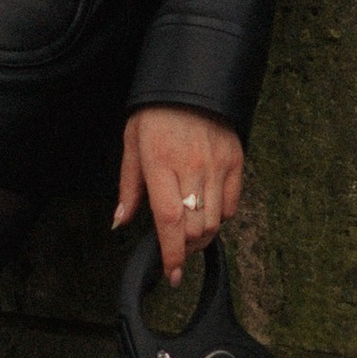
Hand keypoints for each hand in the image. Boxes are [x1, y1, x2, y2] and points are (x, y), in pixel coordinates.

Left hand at [114, 106, 243, 280]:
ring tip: (188, 233)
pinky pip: (232, 205)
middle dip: (184, 248)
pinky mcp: (235, 161)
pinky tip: (206, 210)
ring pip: (215, 221)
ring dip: (201, 236)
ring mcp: (217, 166)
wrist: (191, 83)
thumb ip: (128, 188)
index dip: (171, 254)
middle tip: (175, 248)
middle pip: (195, 229)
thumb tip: (120, 222)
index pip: (169, 221)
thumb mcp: (132, 144)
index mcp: (161, 164)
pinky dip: (220, 217)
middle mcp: (192, 168)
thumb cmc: (157, 114)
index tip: (172, 274)